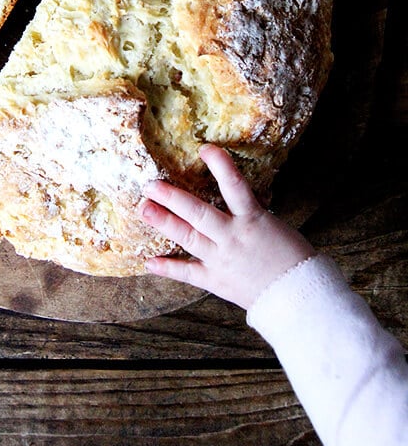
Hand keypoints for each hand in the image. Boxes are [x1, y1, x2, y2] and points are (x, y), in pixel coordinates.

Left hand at [139, 144, 315, 309]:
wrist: (300, 297)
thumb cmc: (294, 257)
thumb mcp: (274, 225)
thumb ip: (249, 213)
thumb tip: (232, 196)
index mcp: (253, 220)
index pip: (235, 186)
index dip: (221, 165)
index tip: (205, 148)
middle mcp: (233, 237)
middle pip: (198, 214)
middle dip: (172, 198)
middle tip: (151, 185)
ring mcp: (222, 259)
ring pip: (188, 238)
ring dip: (164, 222)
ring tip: (144, 209)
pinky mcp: (217, 280)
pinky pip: (188, 274)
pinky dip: (168, 268)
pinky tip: (150, 262)